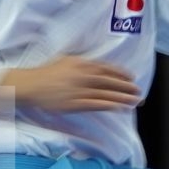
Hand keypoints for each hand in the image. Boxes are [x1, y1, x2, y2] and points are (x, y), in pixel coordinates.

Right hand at [1, 56, 141, 113]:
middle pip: (109, 81)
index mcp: (81, 63)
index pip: (106, 68)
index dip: (121, 73)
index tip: (132, 77)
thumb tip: (95, 66)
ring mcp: (78, 90)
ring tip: (134, 100)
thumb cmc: (46, 72)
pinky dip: (109, 106)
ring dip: (122, 97)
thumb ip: (81, 62)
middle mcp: (82, 75)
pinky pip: (95, 105)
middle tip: (138, 90)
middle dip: (126, 86)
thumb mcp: (65, 60)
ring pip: (105, 94)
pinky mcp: (74, 103)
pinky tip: (119, 108)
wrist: (30, 85)